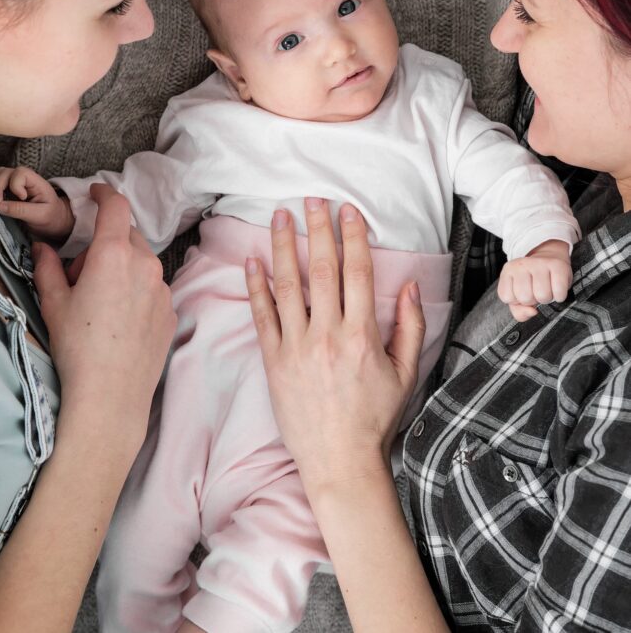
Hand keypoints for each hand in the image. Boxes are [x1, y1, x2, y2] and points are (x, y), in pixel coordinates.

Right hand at [0, 165, 74, 240]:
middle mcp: (22, 178)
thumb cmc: (50, 216)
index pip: (20, 173)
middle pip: (3, 172)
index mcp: (35, 181)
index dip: (16, 185)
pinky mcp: (4, 188)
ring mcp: (12, 182)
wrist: (52, 219)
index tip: (22, 199)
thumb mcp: (40, 215)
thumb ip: (21, 210)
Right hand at [32, 183, 175, 451]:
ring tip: (100, 301)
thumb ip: (48, 267)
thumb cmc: (78, 347)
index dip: (105, 194)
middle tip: (81, 274)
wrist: (111, 395)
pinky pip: (153, 289)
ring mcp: (163, 289)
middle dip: (105, 245)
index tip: (97, 193)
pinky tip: (119, 320)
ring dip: (123, 269)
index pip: (116, 207)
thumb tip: (44, 249)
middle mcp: (145, 265)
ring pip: (142, 263)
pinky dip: (137, 292)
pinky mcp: (171, 312)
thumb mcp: (53, 302)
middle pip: (127, 237)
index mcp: (114, 254)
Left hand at [245, 198, 424, 497]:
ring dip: (283, 247)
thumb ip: (411, 326)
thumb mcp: (407, 373)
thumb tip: (410, 285)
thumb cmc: (376, 418)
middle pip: (321, 270)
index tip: (347, 211)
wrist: (340, 462)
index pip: (357, 273)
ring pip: (288, 286)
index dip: (352, 237)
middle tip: (312, 200)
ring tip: (278, 217)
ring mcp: (297, 348)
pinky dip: (256, 287)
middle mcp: (329, 336)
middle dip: (316, 230)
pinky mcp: (274, 362)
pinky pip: (263, 317)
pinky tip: (252, 261)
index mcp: (363, 335)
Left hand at [498, 239, 571, 322]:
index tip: (522, 292)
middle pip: (525, 298)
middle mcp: (521, 264)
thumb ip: (519, 311)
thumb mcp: (518, 296)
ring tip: (546, 289)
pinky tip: (556, 288)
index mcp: (508, 271)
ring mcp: (539, 263)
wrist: (549, 258)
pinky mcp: (557, 265)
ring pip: (542, 296)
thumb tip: (533, 312)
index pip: (506, 297)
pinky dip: (559, 296)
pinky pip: (559, 293)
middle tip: (536, 291)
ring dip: (546, 298)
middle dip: (533, 300)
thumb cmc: (531, 281)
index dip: (516, 300)